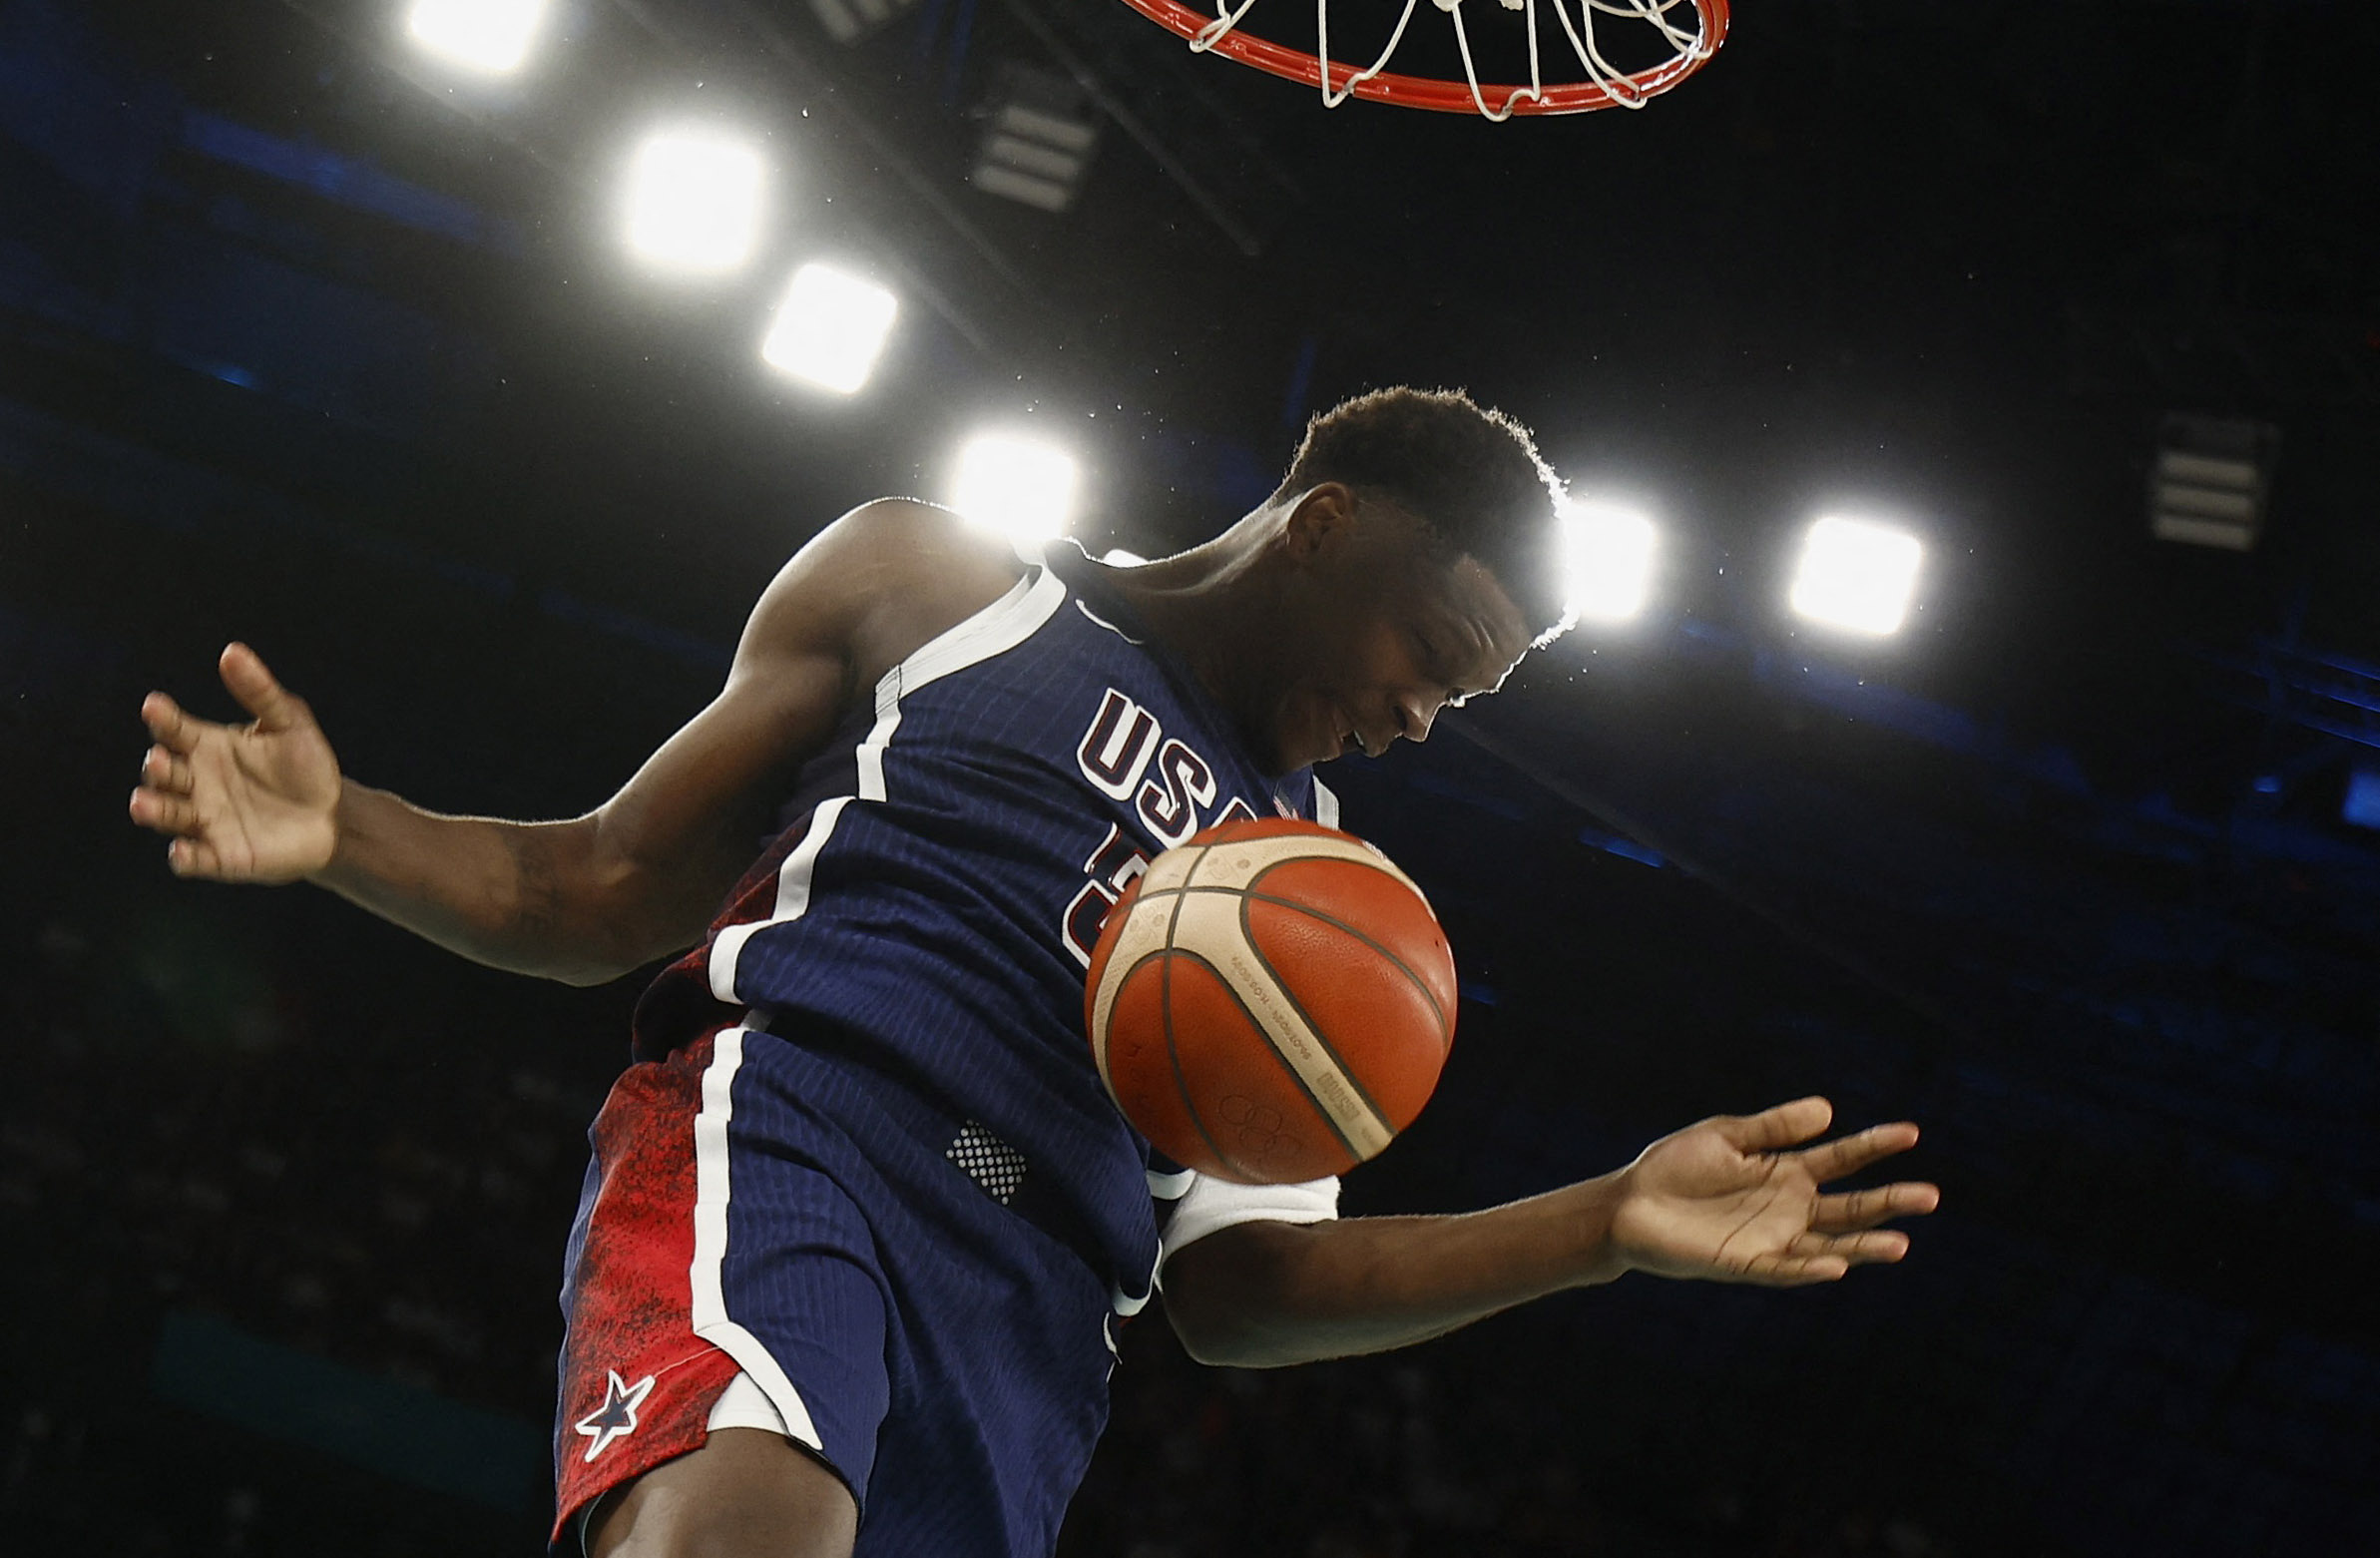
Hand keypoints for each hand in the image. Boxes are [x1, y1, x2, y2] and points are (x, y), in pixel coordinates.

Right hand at [130, 643, 342, 883]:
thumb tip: (232, 651)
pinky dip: (185, 858)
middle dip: (156, 769)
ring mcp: (205, 820)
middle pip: (163, 774)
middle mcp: (196, 783)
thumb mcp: (289, 722)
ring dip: (154, 810)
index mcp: (206, 746)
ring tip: (141, 804)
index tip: (154, 706)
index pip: (175, 730)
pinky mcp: (221, 856)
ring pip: (168, 815)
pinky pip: (196, 859)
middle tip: (159, 760)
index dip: (163, 718)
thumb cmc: (305, 765)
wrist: (334, 816)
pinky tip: (181, 853)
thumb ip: (260, 691)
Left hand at [1610, 1096, 1937, 1285]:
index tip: (1911, 1132)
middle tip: (1930, 1195)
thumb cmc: (1675, 1167)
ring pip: (1830, 1243)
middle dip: (1889, 1201)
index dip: (1875, 1146)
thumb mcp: (1726, 1136)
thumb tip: (1829, 1110)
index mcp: (1786, 1172)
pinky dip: (1810, 1266)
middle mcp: (1789, 1208)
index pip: (1842, 1159)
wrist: (1629, 1205)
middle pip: (1850, 1206)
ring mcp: (1771, 1238)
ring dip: (1863, 1245)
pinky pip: (1785, 1268)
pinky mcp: (1746, 1263)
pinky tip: (1837, 1263)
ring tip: (1900, 1244)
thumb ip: (1774, 1127)